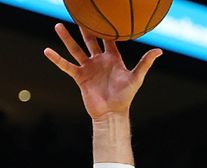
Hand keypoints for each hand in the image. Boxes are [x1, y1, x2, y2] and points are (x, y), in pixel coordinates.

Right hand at [44, 23, 161, 119]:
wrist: (112, 114)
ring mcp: (88, 68)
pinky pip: (66, 66)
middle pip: (90, 40)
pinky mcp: (80, 77)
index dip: (105, 27)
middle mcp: (99, 61)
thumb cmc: (125, 97)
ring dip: (67, 38)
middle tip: (78, 14)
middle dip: (84, 27)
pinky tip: (47, 51)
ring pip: (76, 50)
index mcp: (113, 59)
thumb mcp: (136, 78)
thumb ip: (145, 63)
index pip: (108, 38)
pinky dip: (57, 59)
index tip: (100, 14)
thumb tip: (159, 51)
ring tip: (58, 26)